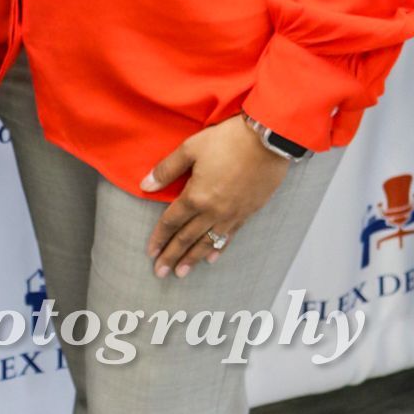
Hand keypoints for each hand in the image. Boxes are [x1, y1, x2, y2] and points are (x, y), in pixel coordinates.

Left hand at [141, 116, 289, 278]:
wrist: (268, 141)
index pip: (171, 222)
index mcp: (195, 196)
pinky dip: (218, 248)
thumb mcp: (191, 148)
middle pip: (187, 238)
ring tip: (181, 273)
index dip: (159, 238)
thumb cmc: (228, 140)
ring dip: (192, 259)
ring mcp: (231, 214)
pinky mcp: (247, 212)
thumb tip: (145, 185)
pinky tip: (211, 258)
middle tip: (160, 273)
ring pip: (207, 242)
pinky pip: (229, 236)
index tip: (150, 253)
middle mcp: (212, 211)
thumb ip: (167, 169)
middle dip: (172, 256)